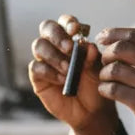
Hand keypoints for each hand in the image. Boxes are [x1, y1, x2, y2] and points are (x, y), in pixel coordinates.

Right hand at [28, 15, 118, 134]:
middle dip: (57, 36)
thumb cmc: (96, 86)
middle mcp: (56, 46)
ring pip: (39, 45)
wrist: (92, 111)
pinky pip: (36, 67)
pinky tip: (62, 80)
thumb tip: (88, 45)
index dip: (68, 22)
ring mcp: (45, 60)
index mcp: (72, 39)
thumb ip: (93, 57)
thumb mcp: (98, 70)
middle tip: (69, 49)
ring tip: (68, 69)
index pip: (65, 22)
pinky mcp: (38, 77)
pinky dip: (49, 71)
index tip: (76, 30)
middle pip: (46, 28)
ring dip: (54, 56)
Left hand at [95, 27, 134, 134]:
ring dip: (103, 73)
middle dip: (107, 53)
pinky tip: (106, 90)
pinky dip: (104, 88)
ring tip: (105, 78)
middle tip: (104, 61)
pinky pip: (112, 89)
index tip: (102, 38)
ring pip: (113, 69)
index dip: (113, 34)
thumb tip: (125, 39)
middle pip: (121, 49)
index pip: (134, 35)